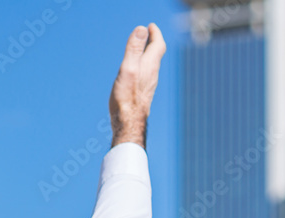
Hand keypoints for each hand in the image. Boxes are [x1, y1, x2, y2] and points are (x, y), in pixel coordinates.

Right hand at [109, 24, 165, 149]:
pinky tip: (137, 74)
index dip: (155, 33)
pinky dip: (143, 68)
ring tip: (142, 51)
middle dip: (153, 42)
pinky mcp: (143, 95)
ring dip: (148, 55)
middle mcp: (152, 74)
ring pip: (152, 66)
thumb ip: (134, 49)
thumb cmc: (127, 98)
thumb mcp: (128, 69)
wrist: (129, 124)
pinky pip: (146, 76)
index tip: (150, 26)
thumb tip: (142, 28)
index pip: (157, 44)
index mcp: (149, 65)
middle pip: (157, 54)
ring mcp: (148, 85)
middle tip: (148, 35)